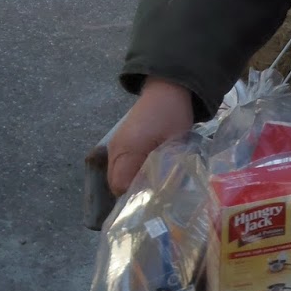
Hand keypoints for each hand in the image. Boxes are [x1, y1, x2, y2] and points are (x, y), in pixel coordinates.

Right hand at [106, 79, 194, 194]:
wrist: (166, 89)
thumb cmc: (171, 114)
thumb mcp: (175, 142)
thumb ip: (167, 167)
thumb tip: (162, 193)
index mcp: (126, 149)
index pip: (120, 186)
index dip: (135, 198)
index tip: (153, 201)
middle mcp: (115, 150)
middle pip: (115, 184)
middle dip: (133, 194)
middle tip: (154, 198)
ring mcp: (115, 146)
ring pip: (117, 176)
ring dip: (132, 183)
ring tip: (153, 186)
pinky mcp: (120, 143)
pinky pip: (120, 167)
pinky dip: (131, 174)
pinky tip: (148, 173)